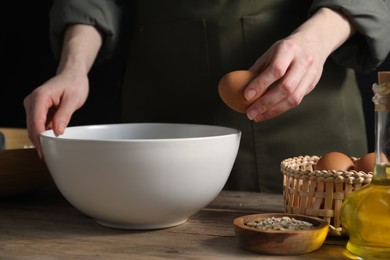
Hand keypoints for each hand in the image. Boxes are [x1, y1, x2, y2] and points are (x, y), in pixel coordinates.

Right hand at [24, 70, 88, 156]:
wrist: (72, 76)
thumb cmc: (73, 84)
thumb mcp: (73, 99)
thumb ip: (64, 115)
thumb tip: (57, 131)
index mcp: (40, 96)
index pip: (36, 121)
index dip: (39, 138)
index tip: (44, 151)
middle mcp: (32, 101)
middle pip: (32, 127)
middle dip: (39, 142)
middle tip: (48, 156)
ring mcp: (33, 106)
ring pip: (33, 127)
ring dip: (41, 139)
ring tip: (50, 152)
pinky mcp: (37, 110)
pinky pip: (38, 125)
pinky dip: (44, 133)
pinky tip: (51, 142)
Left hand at [244, 7, 354, 121]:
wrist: (314, 42)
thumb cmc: (288, 48)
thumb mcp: (271, 51)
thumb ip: (258, 68)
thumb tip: (240, 86)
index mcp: (288, 49)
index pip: (275, 69)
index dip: (261, 84)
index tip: (247, 95)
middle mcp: (302, 61)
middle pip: (286, 87)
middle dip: (265, 103)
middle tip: (251, 112)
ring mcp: (310, 74)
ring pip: (293, 98)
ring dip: (273, 111)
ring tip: (258, 116)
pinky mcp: (312, 84)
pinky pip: (297, 101)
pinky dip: (281, 109)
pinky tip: (269, 112)